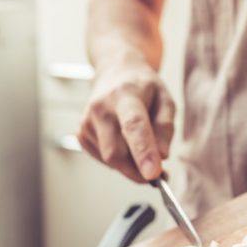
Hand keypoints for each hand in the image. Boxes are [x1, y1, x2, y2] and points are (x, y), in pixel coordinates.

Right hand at [78, 61, 174, 182]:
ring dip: (130, 163)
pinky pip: (104, 159)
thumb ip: (165, 127)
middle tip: (157, 173)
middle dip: (137, 170)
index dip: (143, 152)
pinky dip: (119, 159)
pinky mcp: (81, 134)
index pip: (133, 126)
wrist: (114, 73)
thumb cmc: (143, 88)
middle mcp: (100, 108)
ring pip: (110, 160)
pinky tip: (123, 140)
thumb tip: (162, 156)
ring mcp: (87, 122)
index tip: (153, 174)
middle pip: (116, 153)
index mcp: (124, 95)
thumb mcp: (165, 99)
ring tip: (140, 145)